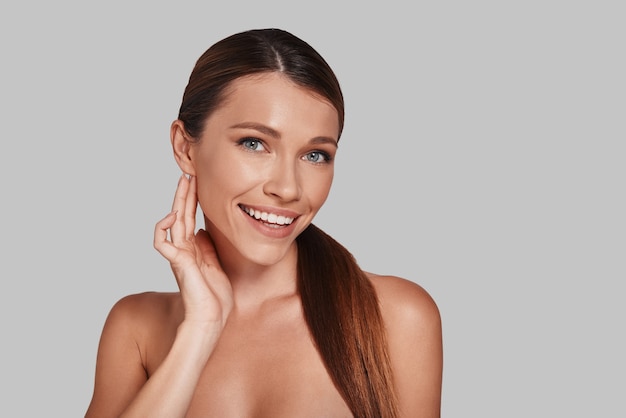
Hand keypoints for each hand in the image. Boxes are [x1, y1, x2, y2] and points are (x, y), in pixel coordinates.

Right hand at [153, 174, 232, 328]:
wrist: (212, 318)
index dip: (192, 201)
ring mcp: (179, 256)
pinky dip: (163, 228)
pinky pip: (161, 242)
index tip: (196, 184)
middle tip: (188, 174)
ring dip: (178, 201)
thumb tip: (201, 231)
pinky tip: (172, 216)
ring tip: (184, 183)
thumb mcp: (214, 265)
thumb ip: (206, 247)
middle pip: (181, 215)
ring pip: (173, 222)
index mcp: (192, 250)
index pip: (189, 219)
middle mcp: (183, 250)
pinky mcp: (177, 263)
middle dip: (184, 194)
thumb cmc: (214, 298)